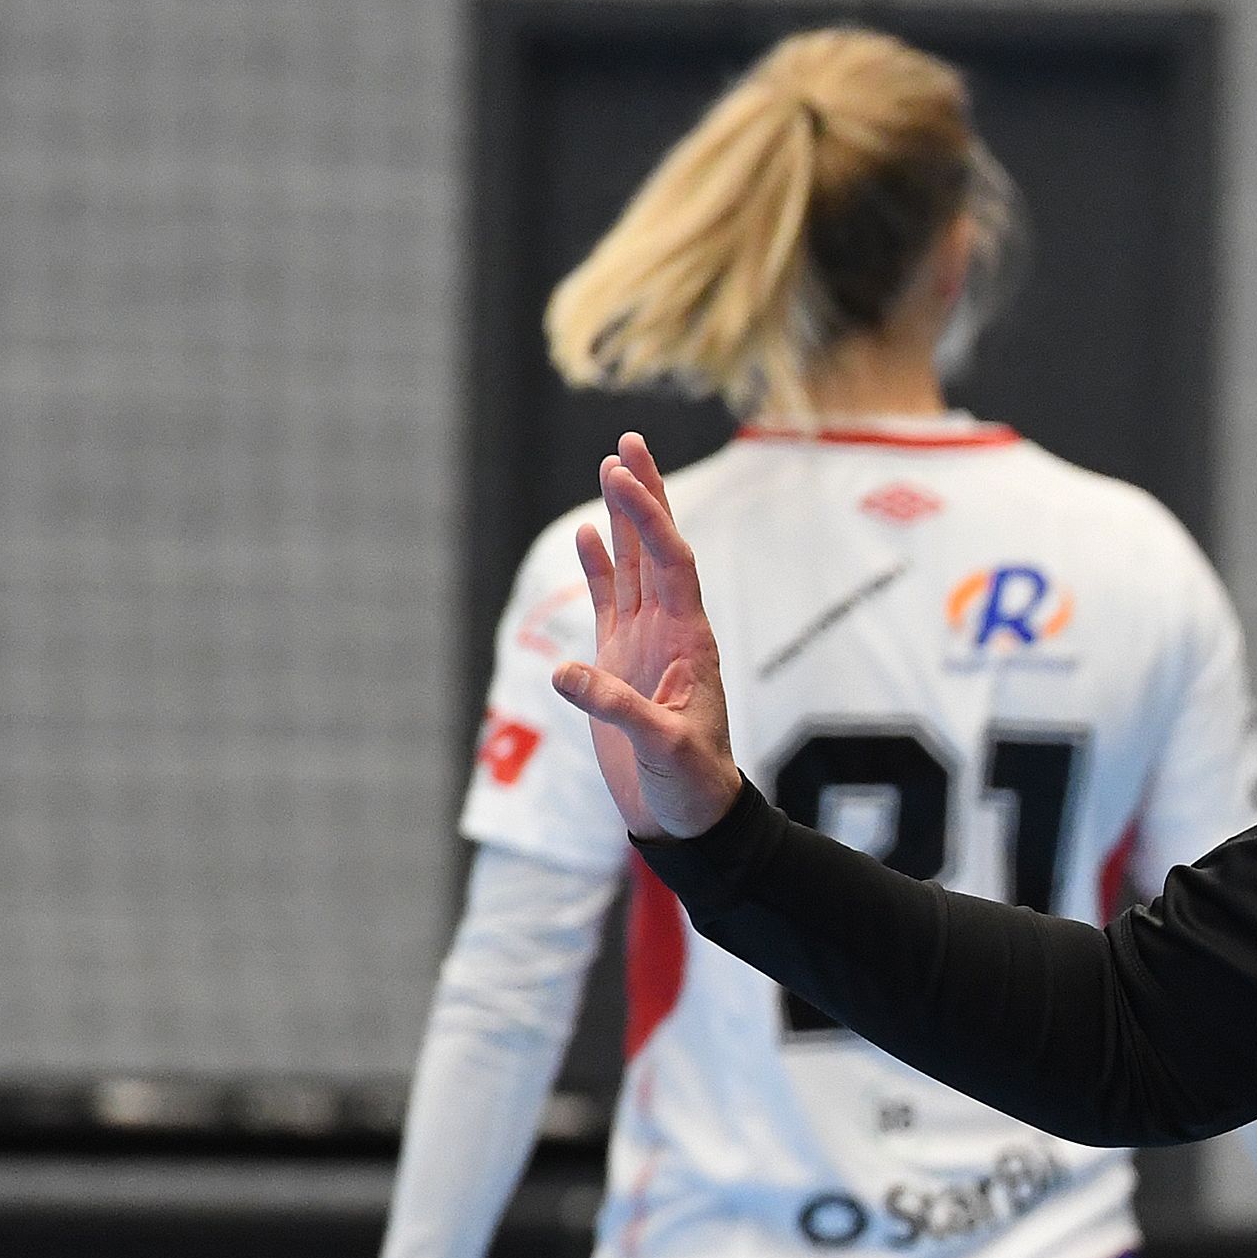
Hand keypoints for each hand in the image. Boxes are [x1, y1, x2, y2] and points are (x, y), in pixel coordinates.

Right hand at [550, 433, 741, 838]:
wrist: (688, 814)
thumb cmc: (691, 785)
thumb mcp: (662, 749)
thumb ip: (619, 709)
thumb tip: (565, 674)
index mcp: (691, 642)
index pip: (672, 565)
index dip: (651, 520)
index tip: (625, 477)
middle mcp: (671, 631)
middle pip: (657, 549)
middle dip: (644, 497)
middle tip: (629, 442)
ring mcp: (645, 642)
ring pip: (634, 566)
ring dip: (623, 520)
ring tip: (612, 466)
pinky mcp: (620, 661)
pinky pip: (609, 601)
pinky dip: (598, 567)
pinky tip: (586, 533)